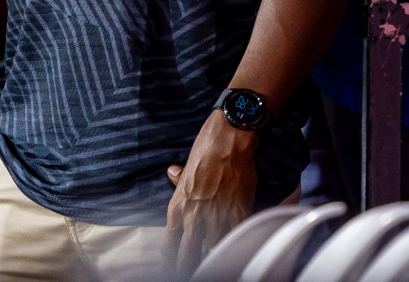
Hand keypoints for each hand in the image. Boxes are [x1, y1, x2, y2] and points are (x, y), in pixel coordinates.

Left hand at [164, 111, 258, 274]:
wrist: (227, 140)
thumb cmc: (206, 150)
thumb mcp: (187, 168)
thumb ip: (179, 179)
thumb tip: (171, 173)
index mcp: (178, 206)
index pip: (170, 243)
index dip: (171, 259)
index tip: (173, 266)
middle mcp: (193, 216)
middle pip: (188, 254)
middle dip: (190, 266)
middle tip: (192, 272)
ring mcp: (215, 216)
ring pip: (213, 249)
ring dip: (216, 253)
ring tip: (218, 261)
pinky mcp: (237, 213)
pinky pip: (235, 237)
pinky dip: (237, 244)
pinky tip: (238, 250)